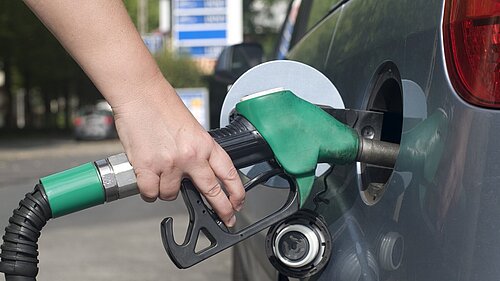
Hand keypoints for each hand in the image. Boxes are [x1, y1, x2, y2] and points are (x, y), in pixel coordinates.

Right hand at [112, 76, 244, 226]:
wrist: (140, 93)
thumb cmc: (162, 105)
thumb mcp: (191, 127)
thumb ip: (197, 151)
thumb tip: (196, 173)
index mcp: (205, 144)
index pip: (228, 173)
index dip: (236, 191)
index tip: (238, 203)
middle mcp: (191, 156)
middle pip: (212, 191)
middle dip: (222, 209)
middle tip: (226, 218)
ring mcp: (170, 164)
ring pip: (171, 195)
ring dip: (166, 190)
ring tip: (159, 172)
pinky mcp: (148, 168)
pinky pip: (150, 193)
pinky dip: (148, 190)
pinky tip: (147, 179)